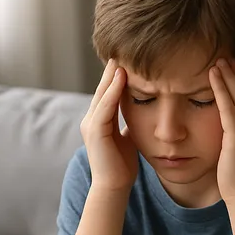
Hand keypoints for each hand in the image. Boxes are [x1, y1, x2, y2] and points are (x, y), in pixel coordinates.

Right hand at [80, 59, 138, 191]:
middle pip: (103, 87)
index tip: (129, 57)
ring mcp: (91, 124)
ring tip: (121, 57)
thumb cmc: (123, 164)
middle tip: (123, 48)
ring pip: (102, 94)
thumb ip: (130, 123)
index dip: (118, 74)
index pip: (109, 91)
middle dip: (113, 69)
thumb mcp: (128, 137)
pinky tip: (121, 78)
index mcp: (100, 119)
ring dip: (112, 75)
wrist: (114, 186)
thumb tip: (143, 111)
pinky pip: (105, 107)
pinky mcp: (95, 132)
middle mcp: (92, 118)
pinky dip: (112, 91)